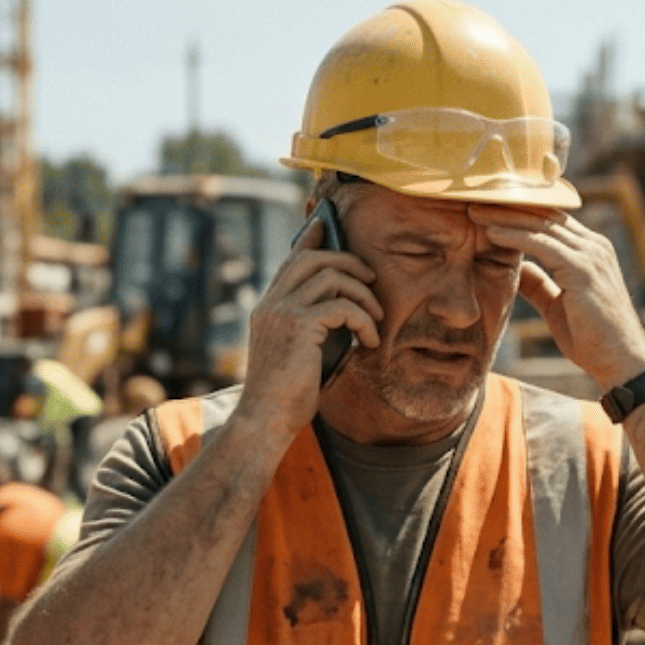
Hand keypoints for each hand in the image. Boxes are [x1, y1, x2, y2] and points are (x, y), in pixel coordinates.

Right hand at [239, 216, 383, 434]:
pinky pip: (342, 306)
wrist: (268, 418)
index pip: (291, 261)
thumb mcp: (301, 353)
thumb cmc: (289, 393)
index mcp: (269, 307)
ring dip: (364, 296)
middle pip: (313, 258)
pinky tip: (369, 342)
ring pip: (331, 276)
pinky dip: (364, 321)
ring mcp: (282, 312)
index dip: (310, 240)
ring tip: (376, 321)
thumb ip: (314, 327)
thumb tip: (347, 311)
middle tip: (372, 281)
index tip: (325, 225)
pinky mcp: (298, 326)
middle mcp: (271, 304)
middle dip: (350, 263)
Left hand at [471, 205, 644, 388]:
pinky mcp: (582, 268)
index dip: (518, 214)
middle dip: (508, 207)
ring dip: (505, 216)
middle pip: (545, 216)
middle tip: (473, 201)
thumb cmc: (593, 339)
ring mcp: (591, 255)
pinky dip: (514, 236)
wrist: (621, 361)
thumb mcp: (557, 306)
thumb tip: (515, 269)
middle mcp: (594, 246)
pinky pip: (541, 244)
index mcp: (591, 251)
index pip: (551, 222)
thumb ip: (539, 284)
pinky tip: (490, 233)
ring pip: (541, 225)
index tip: (487, 211)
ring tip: (474, 212)